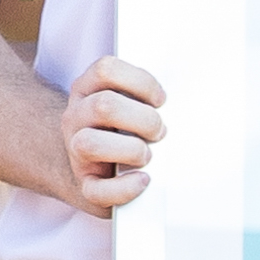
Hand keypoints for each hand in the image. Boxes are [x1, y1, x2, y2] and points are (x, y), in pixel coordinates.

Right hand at [59, 56, 168, 210]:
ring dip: (130, 149)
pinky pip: (96, 190)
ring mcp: (76, 150)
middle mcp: (77, 116)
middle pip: (104, 106)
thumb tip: (184, 98)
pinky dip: (125, 187)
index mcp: (88, 89)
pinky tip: (143, 180)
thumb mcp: (126, 100)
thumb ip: (145, 93)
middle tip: (160, 131)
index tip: (161, 100)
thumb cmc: (123, 127)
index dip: (141, 82)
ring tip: (147, 155)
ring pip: (90, 144)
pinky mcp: (85, 183)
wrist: (97, 164)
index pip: (106, 69)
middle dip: (143, 119)